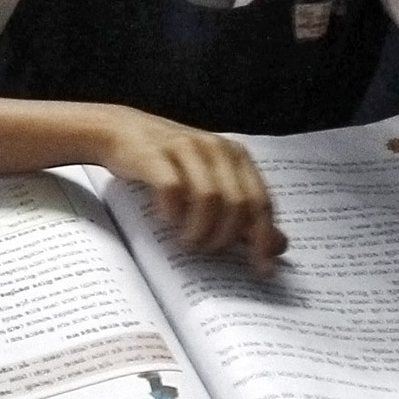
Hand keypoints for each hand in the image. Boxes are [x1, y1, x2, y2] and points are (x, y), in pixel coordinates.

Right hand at [100, 113, 283, 274]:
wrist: (120, 129)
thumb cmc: (169, 162)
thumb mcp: (211, 181)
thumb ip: (244, 212)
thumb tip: (278, 245)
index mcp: (236, 156)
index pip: (261, 202)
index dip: (263, 238)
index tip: (261, 268)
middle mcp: (216, 149)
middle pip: (237, 205)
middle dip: (225, 237)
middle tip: (207, 249)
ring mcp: (186, 149)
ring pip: (209, 199)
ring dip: (199, 230)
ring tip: (188, 241)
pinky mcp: (155, 155)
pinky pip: (173, 190)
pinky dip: (172, 213)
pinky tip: (167, 220)